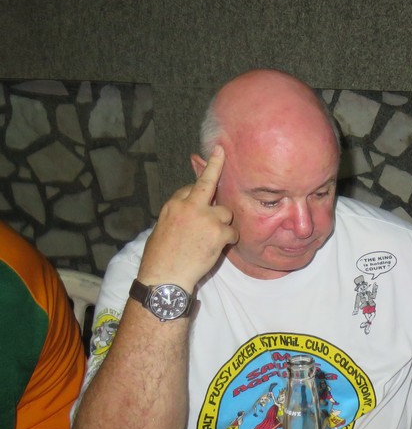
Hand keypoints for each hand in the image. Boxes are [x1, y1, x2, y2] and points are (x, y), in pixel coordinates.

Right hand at [138, 147, 236, 288]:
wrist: (164, 277)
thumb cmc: (161, 258)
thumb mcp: (163, 228)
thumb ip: (179, 214)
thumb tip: (188, 207)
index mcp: (172, 205)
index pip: (191, 188)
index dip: (200, 191)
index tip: (206, 172)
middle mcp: (188, 206)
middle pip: (207, 182)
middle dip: (215, 165)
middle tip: (221, 151)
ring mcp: (205, 217)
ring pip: (225, 212)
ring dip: (223, 224)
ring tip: (210, 240)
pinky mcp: (218, 231)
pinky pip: (232, 231)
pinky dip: (229, 240)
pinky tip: (217, 248)